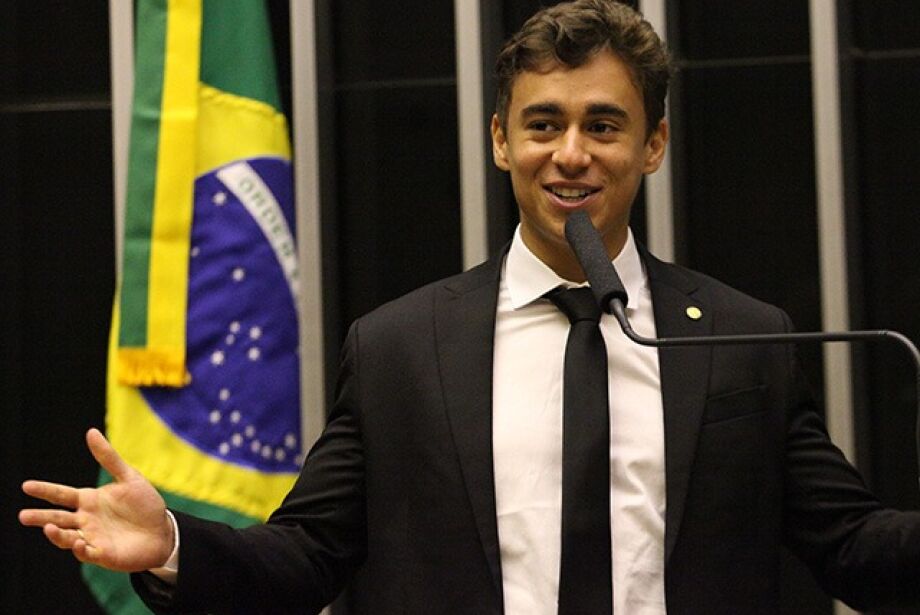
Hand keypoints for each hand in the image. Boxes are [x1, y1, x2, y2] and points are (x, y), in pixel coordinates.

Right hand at [19, 428, 174, 572]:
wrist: (163, 531)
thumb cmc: (145, 504)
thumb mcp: (129, 477)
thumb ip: (108, 457)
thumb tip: (91, 432)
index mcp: (89, 500)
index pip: (61, 495)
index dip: (45, 490)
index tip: (26, 486)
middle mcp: (86, 520)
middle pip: (57, 518)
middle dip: (40, 518)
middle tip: (23, 516)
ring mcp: (92, 538)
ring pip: (66, 538)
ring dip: (56, 534)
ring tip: (47, 528)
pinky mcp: (102, 554)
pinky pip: (86, 553)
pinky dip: (80, 549)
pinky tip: (79, 543)